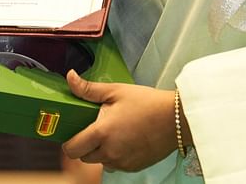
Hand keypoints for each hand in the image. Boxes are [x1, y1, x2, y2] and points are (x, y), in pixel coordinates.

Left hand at [61, 72, 177, 172]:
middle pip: (84, 157)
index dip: (69, 141)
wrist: (176, 119)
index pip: (72, 149)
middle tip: (95, 128)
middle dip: (85, 145)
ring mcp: (123, 162)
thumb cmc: (147, 103)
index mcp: (102, 133)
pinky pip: (116, 165)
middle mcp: (110, 152)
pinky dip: (115, 155)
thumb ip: (88, 89)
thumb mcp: (116, 91)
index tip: (74, 131)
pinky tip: (125, 139)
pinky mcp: (134, 167)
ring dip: (100, 151)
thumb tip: (70, 77)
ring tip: (113, 132)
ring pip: (100, 161)